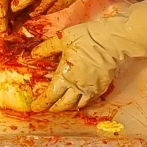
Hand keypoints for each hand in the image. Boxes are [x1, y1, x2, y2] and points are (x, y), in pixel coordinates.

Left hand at [28, 0, 146, 110]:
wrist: (112, 41)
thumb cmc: (87, 38)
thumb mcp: (62, 40)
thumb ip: (46, 49)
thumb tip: (33, 55)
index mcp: (65, 76)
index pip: (50, 96)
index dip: (42, 103)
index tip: (35, 107)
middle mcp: (77, 87)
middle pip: (63, 104)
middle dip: (53, 107)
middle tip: (47, 108)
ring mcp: (91, 89)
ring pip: (77, 105)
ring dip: (68, 107)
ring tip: (62, 106)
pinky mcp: (102, 87)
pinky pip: (90, 100)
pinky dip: (82, 103)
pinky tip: (79, 100)